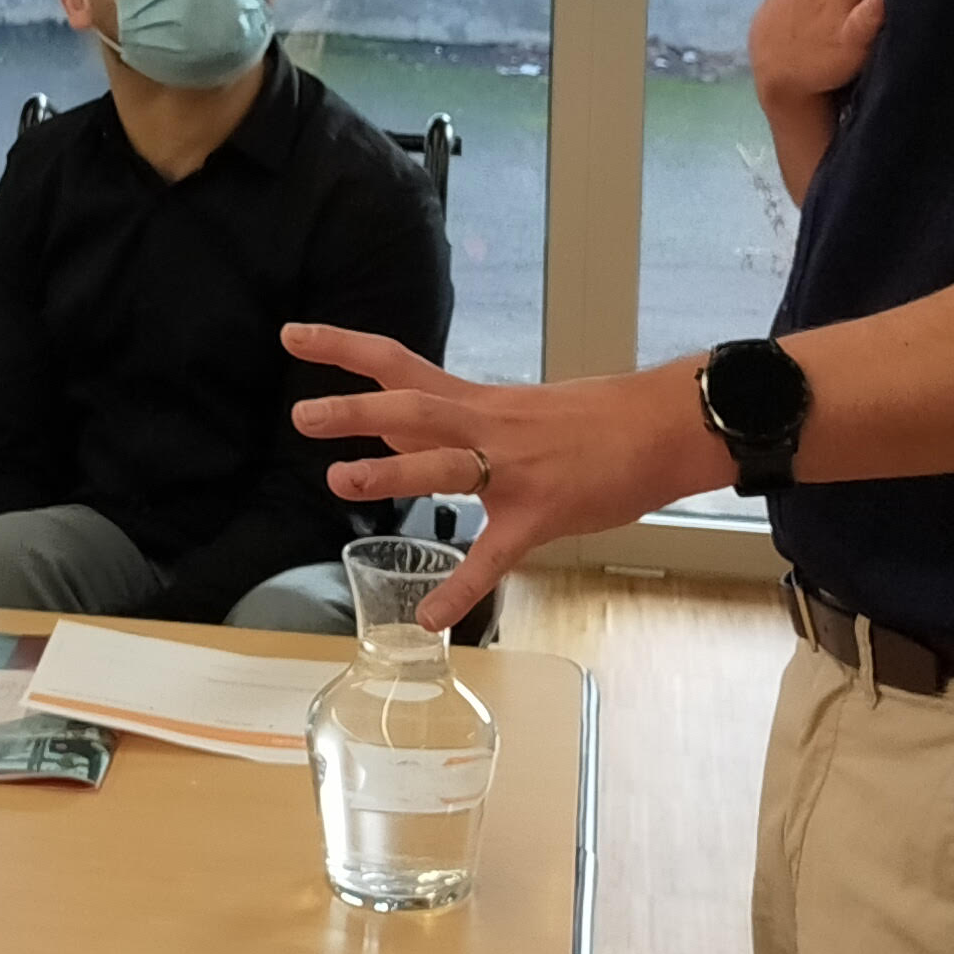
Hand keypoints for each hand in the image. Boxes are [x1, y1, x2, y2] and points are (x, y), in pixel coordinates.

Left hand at [283, 326, 731, 630]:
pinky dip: (460, 589)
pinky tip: (431, 618)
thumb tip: (403, 423)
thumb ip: (458, 420)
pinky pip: (493, 556)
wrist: (662, 426)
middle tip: (301, 415)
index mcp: (476, 400)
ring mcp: (512, 472)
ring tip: (337, 481)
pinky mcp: (539, 516)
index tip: (291, 336)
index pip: (398, 362)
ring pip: (443, 464)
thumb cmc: (594, 419)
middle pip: (412, 406)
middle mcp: (487, 427)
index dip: (342, 347)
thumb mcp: (516, 408)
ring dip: (390, 471)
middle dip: (355, 410)